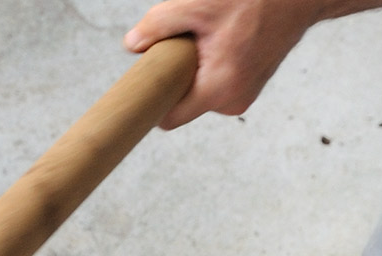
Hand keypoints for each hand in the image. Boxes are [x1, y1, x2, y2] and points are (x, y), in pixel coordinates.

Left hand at [125, 0, 331, 127]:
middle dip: (176, 75)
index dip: (152, 101)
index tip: (144, 85)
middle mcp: (232, 102)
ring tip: (209, 34)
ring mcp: (243, 95)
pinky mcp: (249, 85)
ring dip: (195, 65)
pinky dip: (211, 62)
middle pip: (184, 101)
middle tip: (184, 41)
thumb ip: (159, 24)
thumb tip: (133, 44)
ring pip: (201, 88)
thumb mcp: (198, 4)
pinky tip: (222, 37)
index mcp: (219, 89)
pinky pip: (217, 80)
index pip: (169, 118)